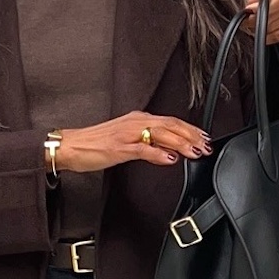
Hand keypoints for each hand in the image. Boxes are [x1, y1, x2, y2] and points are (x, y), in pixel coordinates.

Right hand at [56, 111, 212, 172]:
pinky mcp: (119, 147)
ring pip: (161, 134)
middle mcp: (135, 122)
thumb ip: (149, 144)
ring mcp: (128, 134)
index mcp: (138, 119)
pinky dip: (158, 153)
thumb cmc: (96, 144)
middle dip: (191, 135)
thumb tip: (170, 150)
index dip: (190, 129)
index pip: (171, 121)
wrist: (72, 145)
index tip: (204, 138)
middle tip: (206, 146)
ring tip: (195, 152)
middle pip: (171, 125)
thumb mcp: (127, 141)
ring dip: (181, 143)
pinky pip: (143, 149)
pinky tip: (170, 159)